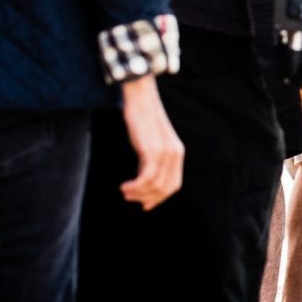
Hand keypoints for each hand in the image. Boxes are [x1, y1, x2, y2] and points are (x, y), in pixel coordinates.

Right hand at [118, 75, 183, 209]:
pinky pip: (147, 178)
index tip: (144, 204)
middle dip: (147, 198)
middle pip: (165, 189)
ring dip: (138, 193)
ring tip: (125, 191)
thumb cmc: (142, 119)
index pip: (173, 185)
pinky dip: (135, 186)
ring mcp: (165, 152)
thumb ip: (152, 158)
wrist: (140, 97)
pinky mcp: (152, 150)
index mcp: (177, 152)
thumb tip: (145, 179)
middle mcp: (174, 154)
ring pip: (155, 186)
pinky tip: (124, 186)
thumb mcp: (151, 141)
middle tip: (130, 197)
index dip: (159, 198)